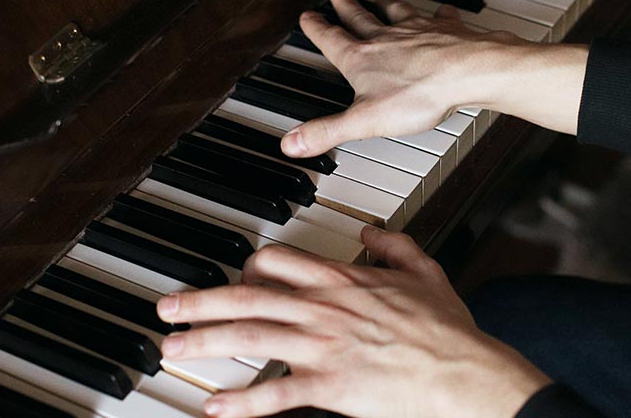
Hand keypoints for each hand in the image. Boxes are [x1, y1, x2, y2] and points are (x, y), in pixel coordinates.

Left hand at [156, 227, 551, 417]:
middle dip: (201, 301)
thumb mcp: (425, 272)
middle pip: (248, 297)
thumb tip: (372, 230)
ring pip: (250, 337)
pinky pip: (276, 394)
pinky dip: (241, 402)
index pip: (280, 263)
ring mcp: (323, 347)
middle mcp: (324, 309)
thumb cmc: (449, 332)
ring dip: (204, 340)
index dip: (248, 269)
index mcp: (343, 281)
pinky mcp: (329, 387)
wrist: (465, 374)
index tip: (233, 278)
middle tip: (166, 308)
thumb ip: (394, 245)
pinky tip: (214, 406)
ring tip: (172, 348)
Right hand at [282, 0, 588, 157]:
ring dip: (386, 3)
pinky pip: (440, 16)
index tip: (309, 16)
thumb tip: (292, 142)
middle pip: (360, 16)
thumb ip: (327, 130)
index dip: (317, 28)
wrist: (468, 73)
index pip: (332, 39)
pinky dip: (439, 13)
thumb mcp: (364, 121)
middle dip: (346, 3)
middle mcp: (387, 38)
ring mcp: (418, 30)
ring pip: (396, 11)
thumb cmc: (420, 94)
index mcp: (362, 58)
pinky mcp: (447, 30)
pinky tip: (441, 10)